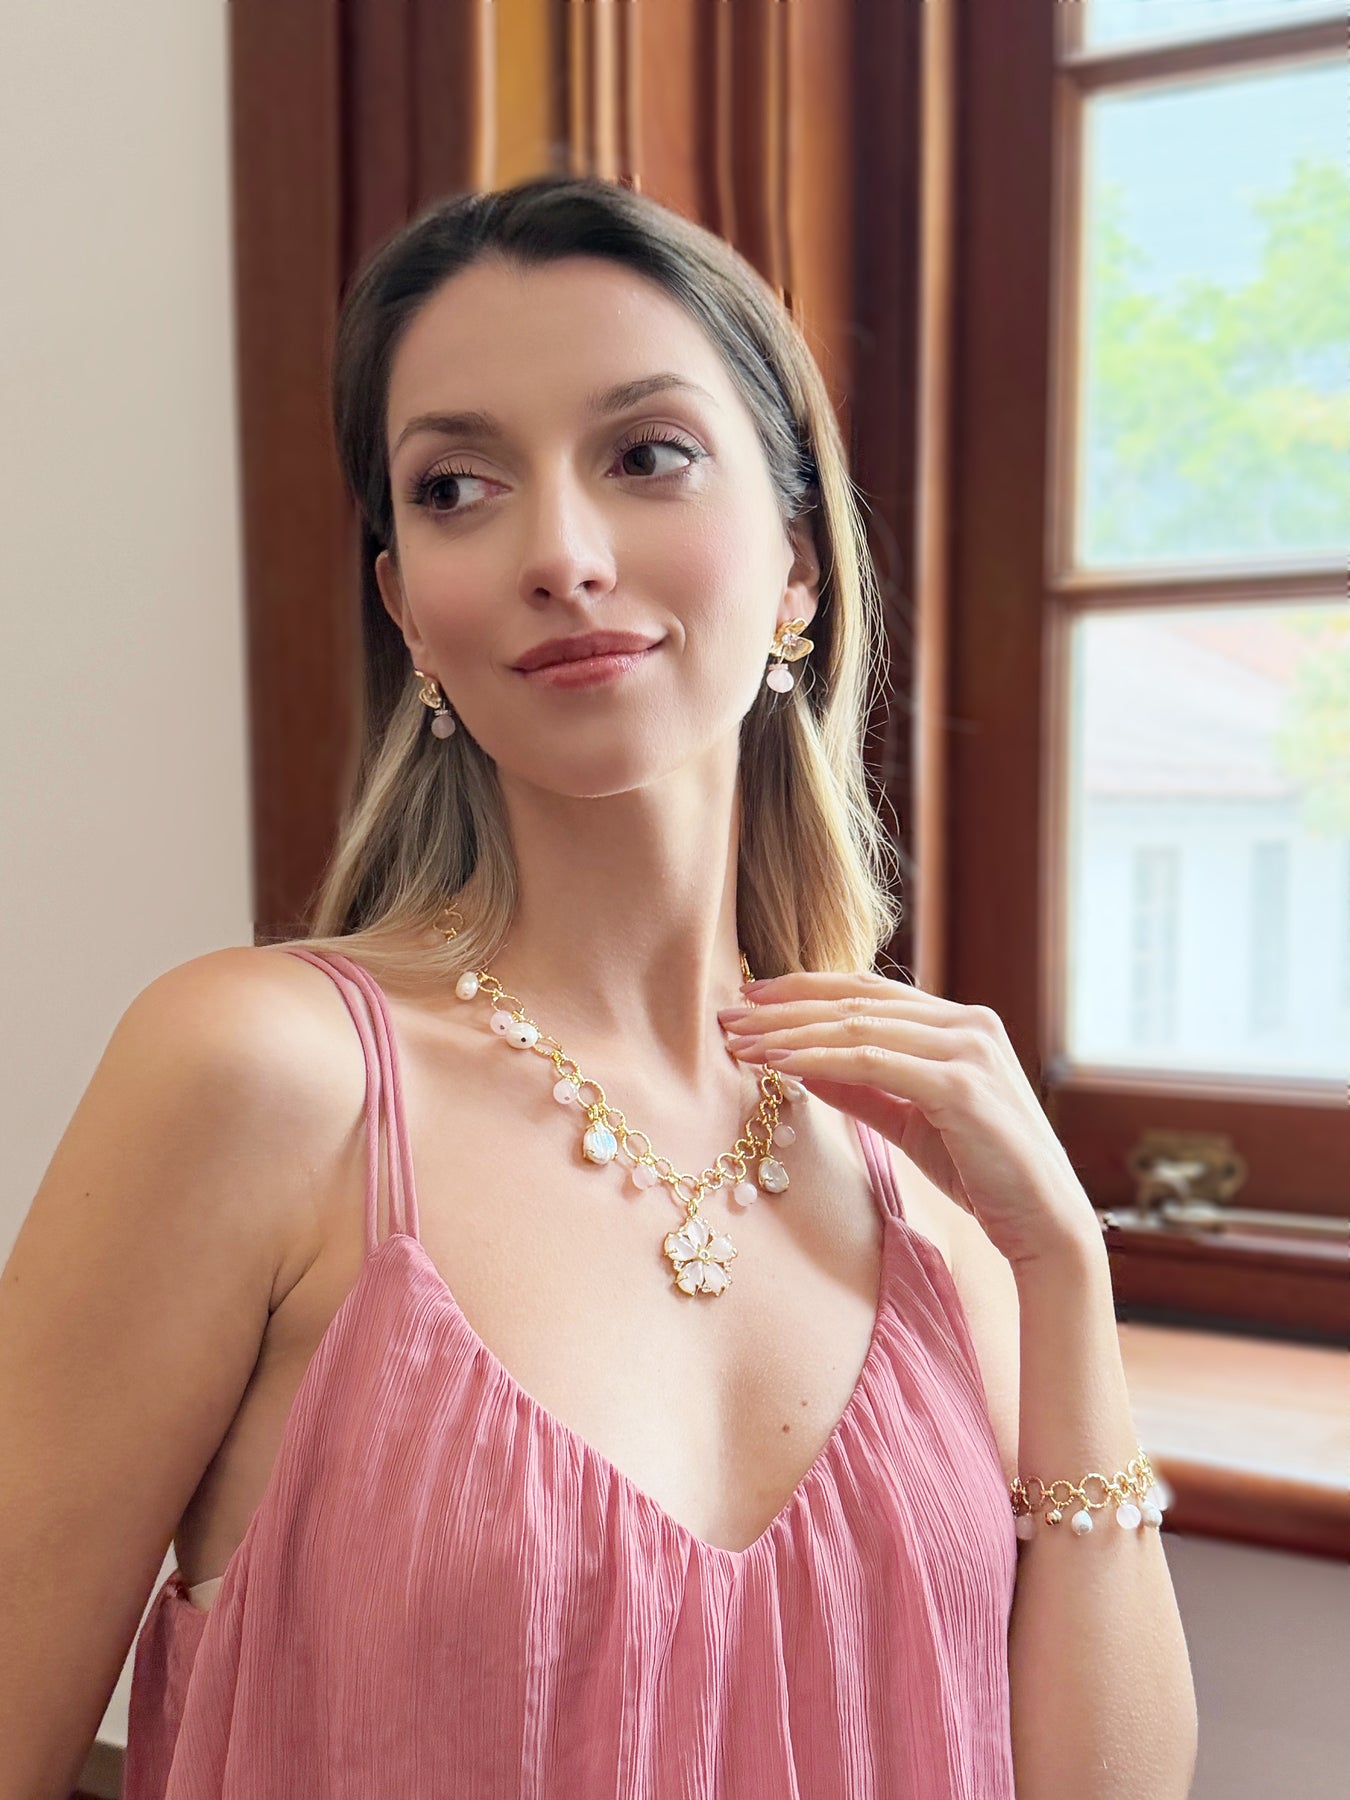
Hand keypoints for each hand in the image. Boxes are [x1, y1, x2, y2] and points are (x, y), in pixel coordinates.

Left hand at [718, 970, 1101, 1274]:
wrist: (1044, 1224)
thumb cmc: (981, 1173)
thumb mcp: (911, 1122)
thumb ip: (862, 1088)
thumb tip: (799, 1063)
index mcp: (961, 1025)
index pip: (868, 992)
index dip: (804, 990)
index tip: (750, 1000)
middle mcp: (968, 1024)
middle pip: (856, 1000)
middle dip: (785, 1006)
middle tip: (728, 1017)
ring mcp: (969, 1051)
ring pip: (859, 1025)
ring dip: (791, 1032)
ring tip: (741, 1042)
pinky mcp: (963, 1086)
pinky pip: (874, 1062)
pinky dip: (821, 1059)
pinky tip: (781, 1064)